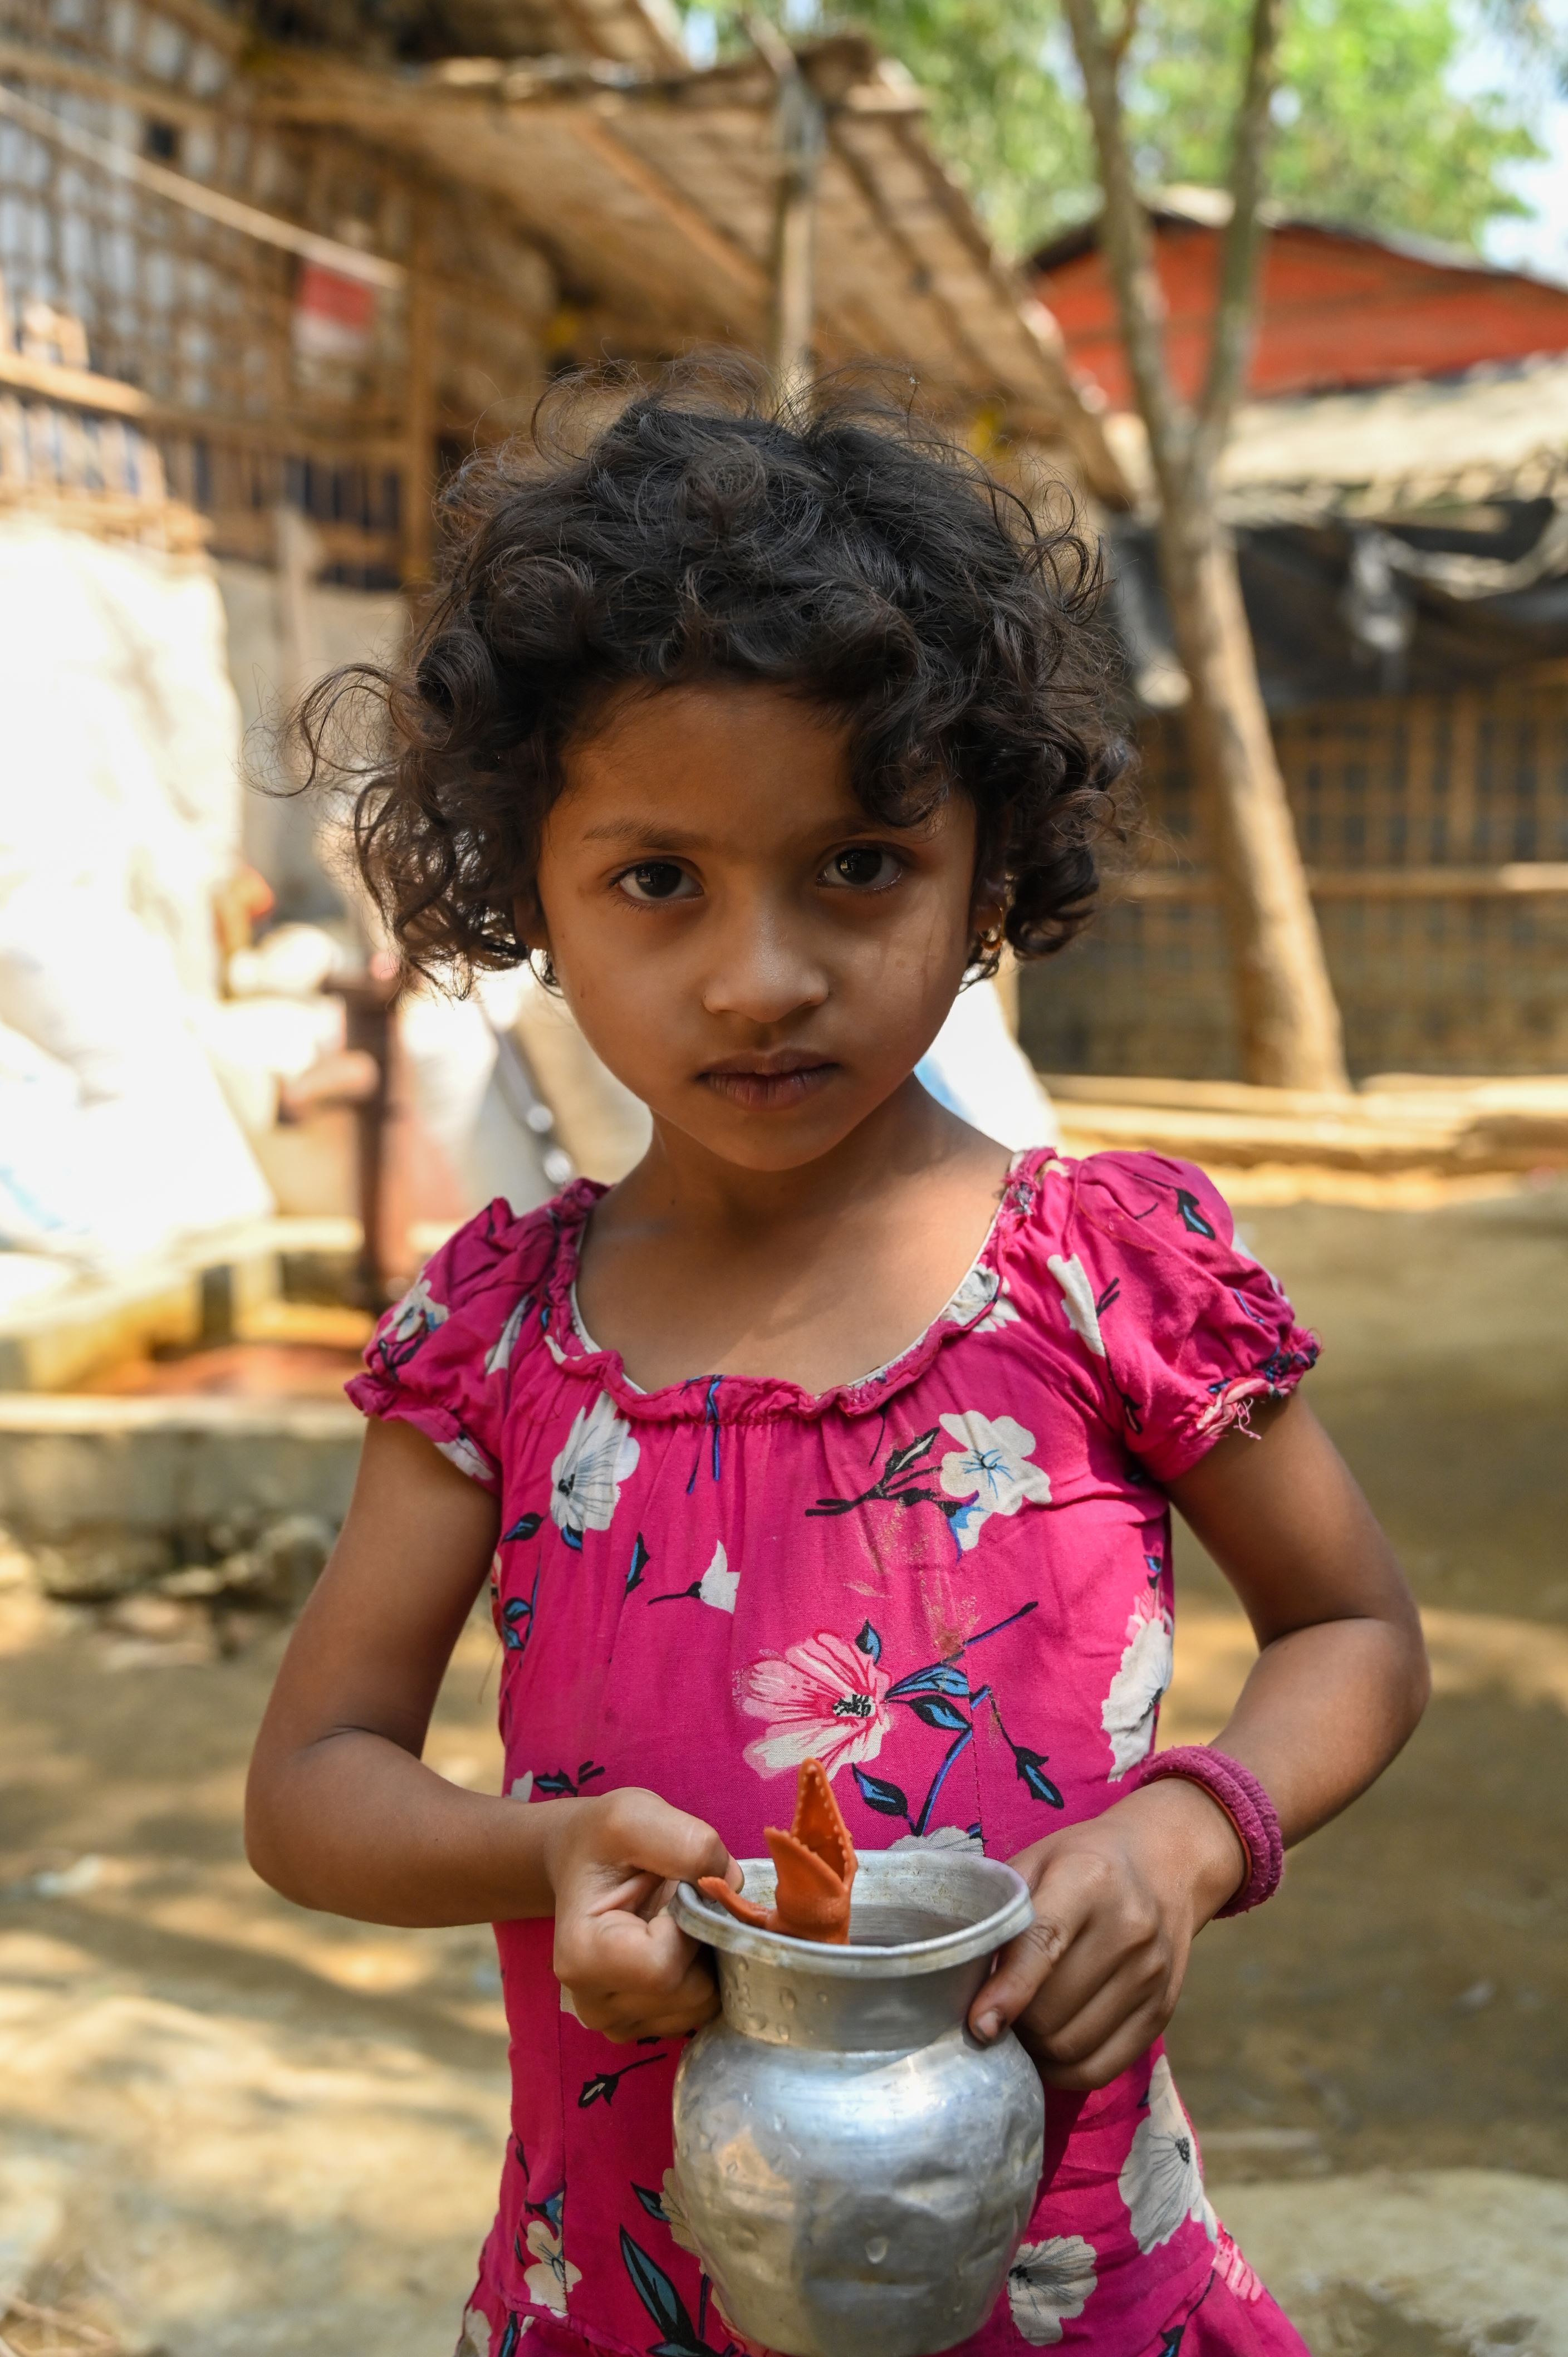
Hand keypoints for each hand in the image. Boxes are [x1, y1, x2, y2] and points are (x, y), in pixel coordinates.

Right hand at [544, 1787, 740, 2041]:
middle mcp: (594, 2004)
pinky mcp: (640, 2027)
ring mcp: (616, 2023)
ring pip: (700, 2008)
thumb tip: (733, 1885)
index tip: (675, 1891)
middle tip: (682, 1903)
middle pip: (689, 1995)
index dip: (689, 1927)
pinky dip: (702, 1977)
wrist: (584, 1859)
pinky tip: (681, 1945)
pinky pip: (698, 2013)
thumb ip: (688, 1843)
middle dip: (704, 1944)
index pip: (663, 1969)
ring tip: (679, 1922)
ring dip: (706, 1961)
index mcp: (581, 1956)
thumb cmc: (604, 1839)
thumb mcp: (636, 1816)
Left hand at [968, 1780, 1245, 2089]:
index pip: (1043, 1946)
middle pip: (1053, 2010)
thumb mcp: (1037, 1860)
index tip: (978, 2025)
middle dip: (1014, 2024)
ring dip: (1035, 2051)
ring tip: (1019, 2030)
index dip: (1006, 1992)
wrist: (1165, 1863)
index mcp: (1088, 1879)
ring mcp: (1151, 1974)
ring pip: (1073, 2046)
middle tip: (994, 2014)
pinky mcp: (1162, 2010)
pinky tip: (1047, 2052)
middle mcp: (1128, 1928)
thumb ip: (1001, 1910)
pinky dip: (1064, 2072)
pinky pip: (1102, 2068)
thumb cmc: (1083, 1861)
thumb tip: (956, 1975)